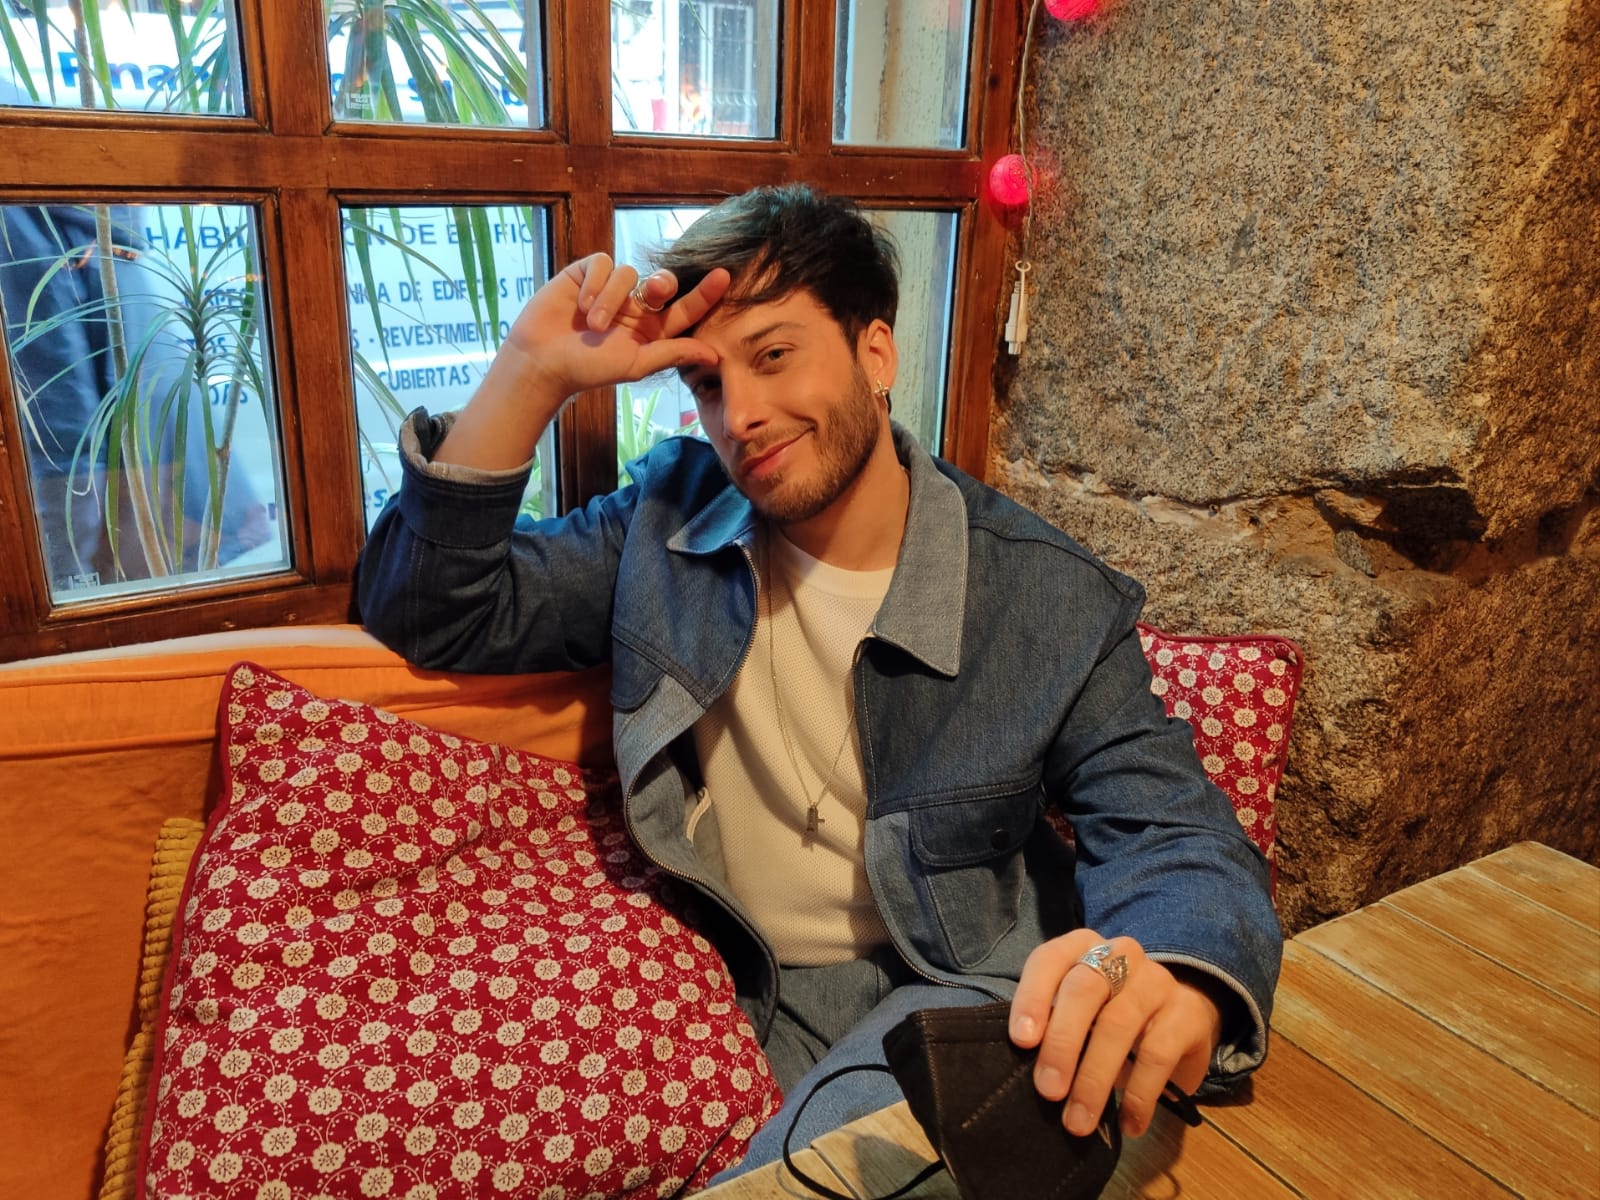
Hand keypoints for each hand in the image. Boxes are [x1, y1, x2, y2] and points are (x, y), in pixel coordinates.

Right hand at [435, 256, 730, 468]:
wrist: (541, 362)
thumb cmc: (588, 369)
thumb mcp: (635, 363)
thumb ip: (673, 353)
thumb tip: (715, 356)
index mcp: (652, 331)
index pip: (685, 309)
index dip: (705, 294)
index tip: (725, 276)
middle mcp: (635, 307)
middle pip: (664, 282)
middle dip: (663, 284)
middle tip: (656, 291)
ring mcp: (611, 289)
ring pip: (629, 274)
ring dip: (612, 299)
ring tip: (593, 324)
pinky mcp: (586, 273)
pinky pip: (604, 263)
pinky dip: (596, 284)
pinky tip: (580, 305)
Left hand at [1009, 930, 1222, 1138]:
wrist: (1182, 1014)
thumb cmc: (1111, 1012)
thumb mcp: (1079, 1011)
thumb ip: (1052, 1025)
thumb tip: (1025, 1067)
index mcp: (1082, 946)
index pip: (1050, 959)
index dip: (1032, 998)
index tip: (1022, 1040)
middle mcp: (1121, 954)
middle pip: (1084, 990)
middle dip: (1062, 1043)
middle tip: (1049, 1091)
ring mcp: (1157, 981)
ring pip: (1118, 1023)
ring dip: (1095, 1077)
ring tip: (1079, 1120)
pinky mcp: (1188, 1013)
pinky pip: (1159, 1054)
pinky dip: (1140, 1094)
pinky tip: (1128, 1123)